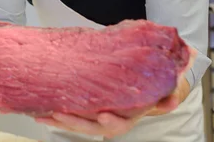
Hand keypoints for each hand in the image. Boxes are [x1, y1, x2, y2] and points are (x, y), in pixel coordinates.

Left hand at [35, 45, 197, 137]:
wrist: (148, 87)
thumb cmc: (154, 87)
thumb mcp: (166, 88)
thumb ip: (169, 94)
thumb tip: (172, 100)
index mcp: (129, 116)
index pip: (120, 124)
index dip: (111, 121)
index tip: (102, 115)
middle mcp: (112, 119)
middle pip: (92, 126)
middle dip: (75, 122)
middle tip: (59, 114)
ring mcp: (97, 116)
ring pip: (78, 123)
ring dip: (60, 121)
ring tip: (43, 115)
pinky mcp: (86, 109)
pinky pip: (71, 114)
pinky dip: (56, 114)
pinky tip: (41, 110)